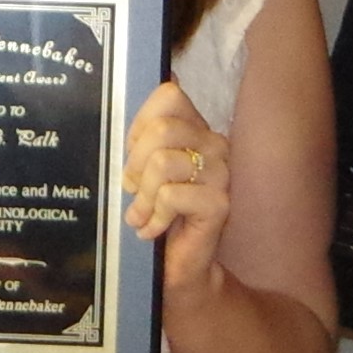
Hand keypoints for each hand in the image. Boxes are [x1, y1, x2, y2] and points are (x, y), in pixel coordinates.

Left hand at [128, 79, 229, 290]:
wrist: (179, 267)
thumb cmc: (155, 215)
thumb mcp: (142, 170)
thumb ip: (142, 136)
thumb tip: (146, 85)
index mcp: (195, 130)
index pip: (169, 95)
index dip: (140, 123)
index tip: (132, 154)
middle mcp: (214, 145)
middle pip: (161, 129)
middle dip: (135, 165)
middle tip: (133, 190)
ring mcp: (221, 174)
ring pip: (162, 162)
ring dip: (142, 196)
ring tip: (141, 214)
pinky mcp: (219, 203)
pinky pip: (171, 195)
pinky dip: (153, 216)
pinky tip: (153, 229)